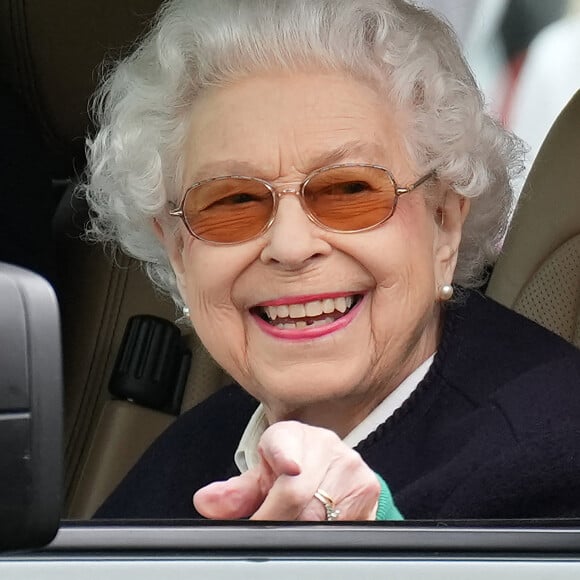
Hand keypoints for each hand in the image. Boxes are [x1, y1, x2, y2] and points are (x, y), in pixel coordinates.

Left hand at [193, 420, 380, 520]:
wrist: (330, 465)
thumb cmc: (289, 469)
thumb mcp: (262, 476)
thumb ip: (235, 493)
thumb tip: (206, 502)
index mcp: (290, 435)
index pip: (284, 445)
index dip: (285, 456)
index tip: (290, 469)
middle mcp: (324, 444)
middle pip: (298, 495)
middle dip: (275, 521)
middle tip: (262, 532)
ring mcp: (351, 466)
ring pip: (321, 515)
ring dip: (301, 530)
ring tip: (291, 525)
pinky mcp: (369, 490)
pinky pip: (344, 524)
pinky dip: (326, 534)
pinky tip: (317, 527)